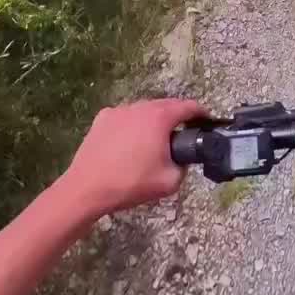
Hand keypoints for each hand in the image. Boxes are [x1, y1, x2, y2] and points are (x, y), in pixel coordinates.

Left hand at [62, 98, 207, 222]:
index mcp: (159, 118)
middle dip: (178, 118)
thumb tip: (181, 159)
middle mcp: (139, 107)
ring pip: (144, 111)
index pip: (188, 107)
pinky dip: (133, 126)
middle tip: (183, 136)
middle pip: (166, 106)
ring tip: (155, 142)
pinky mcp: (101, 119)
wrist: (87, 189)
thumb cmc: (131, 184)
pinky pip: (125, 118)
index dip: (201, 114)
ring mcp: (118, 111)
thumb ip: (184, 166)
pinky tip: (129, 145)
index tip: (207, 123)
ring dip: (154, 122)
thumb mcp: (170, 182)